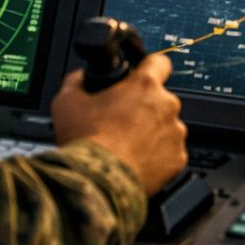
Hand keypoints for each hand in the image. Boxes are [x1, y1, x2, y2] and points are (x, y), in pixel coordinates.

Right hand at [51, 52, 187, 194]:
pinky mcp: (177, 159)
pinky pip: (170, 152)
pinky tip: (136, 160)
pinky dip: (157, 156)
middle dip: (144, 107)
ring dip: (152, 132)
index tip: (141, 75)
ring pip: (167, 126)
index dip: (149, 67)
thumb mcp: (66, 101)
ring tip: (127, 145)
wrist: (98, 182)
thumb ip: (77, 81)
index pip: (159, 62)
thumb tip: (81, 78)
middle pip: (160, 98)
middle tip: (122, 121)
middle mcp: (166, 106)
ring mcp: (175, 133)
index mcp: (144, 85)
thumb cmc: (86, 142)